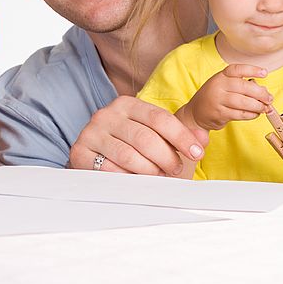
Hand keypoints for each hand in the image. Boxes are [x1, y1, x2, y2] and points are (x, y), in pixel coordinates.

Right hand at [69, 96, 208, 175]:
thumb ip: (180, 135)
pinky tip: (136, 180)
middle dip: (167, 158)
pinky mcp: (80, 152)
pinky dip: (128, 178)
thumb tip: (202, 138)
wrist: (95, 156)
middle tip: (176, 169)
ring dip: (150, 171)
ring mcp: (90, 133)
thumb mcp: (155, 135)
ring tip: (158, 176)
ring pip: (128, 156)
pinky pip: (110, 170)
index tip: (197, 153)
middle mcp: (106, 115)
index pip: (160, 118)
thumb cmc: (131, 145)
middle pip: (145, 138)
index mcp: (126, 104)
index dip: (182, 137)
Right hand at [184, 64, 271, 130]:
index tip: (265, 73)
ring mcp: (217, 100)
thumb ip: (242, 86)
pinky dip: (251, 114)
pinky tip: (255, 114)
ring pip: (243, 102)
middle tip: (269, 99)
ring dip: (257, 106)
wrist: (195, 112)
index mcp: (220, 76)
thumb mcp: (224, 86)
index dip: (252, 70)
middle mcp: (218, 86)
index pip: (236, 69)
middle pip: (243, 87)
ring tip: (265, 108)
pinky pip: (240, 114)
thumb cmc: (215, 97)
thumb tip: (264, 91)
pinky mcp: (219, 113)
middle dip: (260, 93)